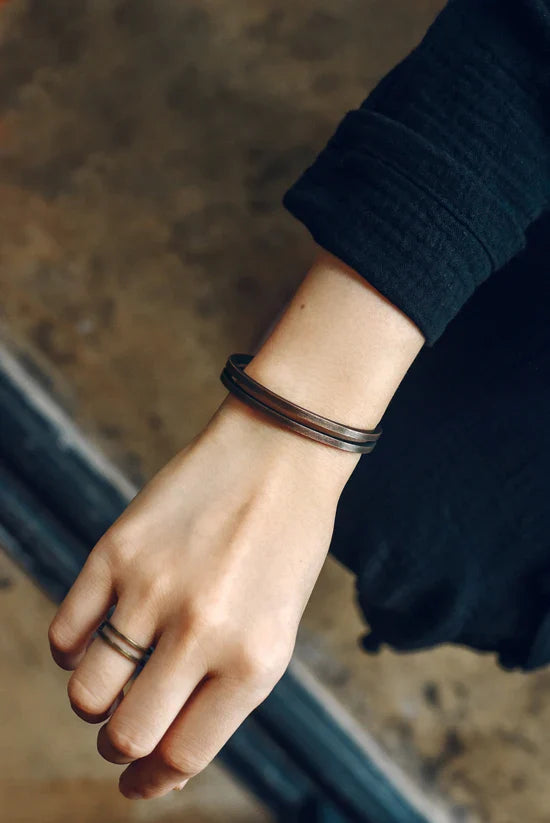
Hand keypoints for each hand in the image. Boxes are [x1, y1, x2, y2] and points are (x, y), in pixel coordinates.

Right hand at [48, 391, 358, 798]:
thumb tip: (161, 758)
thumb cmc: (285, 547)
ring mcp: (152, 588)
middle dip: (120, 745)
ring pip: (86, 692)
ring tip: (116, 675)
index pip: (182, 755)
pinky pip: (65, 633)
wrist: (279, 455)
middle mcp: (201, 631)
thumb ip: (223, 694)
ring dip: (94, 700)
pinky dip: (74, 650)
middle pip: (126, 735)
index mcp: (254, 661)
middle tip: (123, 730)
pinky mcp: (115, 550)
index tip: (137, 785)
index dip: (152, 783)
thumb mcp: (275, 628)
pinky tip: (101, 633)